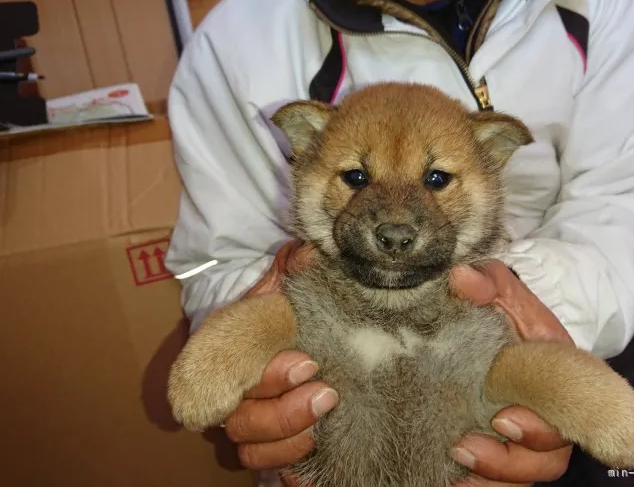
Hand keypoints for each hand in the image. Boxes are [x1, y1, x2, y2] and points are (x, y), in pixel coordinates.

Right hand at [224, 240, 331, 481]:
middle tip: (326, 392)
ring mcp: (243, 414)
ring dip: (288, 437)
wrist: (293, 325)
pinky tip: (317, 443)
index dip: (264, 375)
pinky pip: (261, 462)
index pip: (223, 368)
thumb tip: (307, 255)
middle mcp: (226, 385)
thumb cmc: (288, 305)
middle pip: (239, 418)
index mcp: (224, 343)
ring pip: (248, 445)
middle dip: (284, 411)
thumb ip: (295, 266)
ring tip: (326, 415)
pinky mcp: (264, 438)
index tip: (306, 363)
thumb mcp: (289, 282)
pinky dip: (286, 460)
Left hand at [449, 261, 573, 485]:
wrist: (504, 330)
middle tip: (466, 446)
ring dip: (491, 479)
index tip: (503, 419)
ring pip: (523, 477)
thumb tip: (461, 278)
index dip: (541, 427)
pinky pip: (500, 481)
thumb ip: (488, 282)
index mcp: (564, 377)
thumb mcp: (504, 292)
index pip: (570, 413)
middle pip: (546, 459)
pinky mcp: (503, 450)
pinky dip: (479, 485)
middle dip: (509, 461)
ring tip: (454, 470)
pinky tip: (448, 481)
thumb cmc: (510, 314)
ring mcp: (528, 438)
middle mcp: (551, 416)